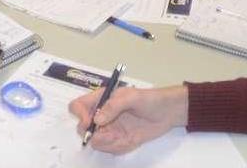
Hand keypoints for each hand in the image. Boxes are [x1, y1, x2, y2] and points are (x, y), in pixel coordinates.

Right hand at [69, 86, 188, 154]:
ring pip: (96, 142)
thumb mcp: (132, 97)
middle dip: (94, 134)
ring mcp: (110, 129)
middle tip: (110, 134)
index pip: (78, 106)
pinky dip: (118, 147)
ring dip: (107, 143)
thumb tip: (97, 120)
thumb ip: (113, 106)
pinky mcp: (119, 140)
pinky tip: (131, 140)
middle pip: (83, 128)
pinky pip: (111, 149)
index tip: (89, 123)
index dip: (79, 115)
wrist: (168, 112)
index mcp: (101, 99)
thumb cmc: (150, 99)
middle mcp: (102, 115)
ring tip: (122, 137)